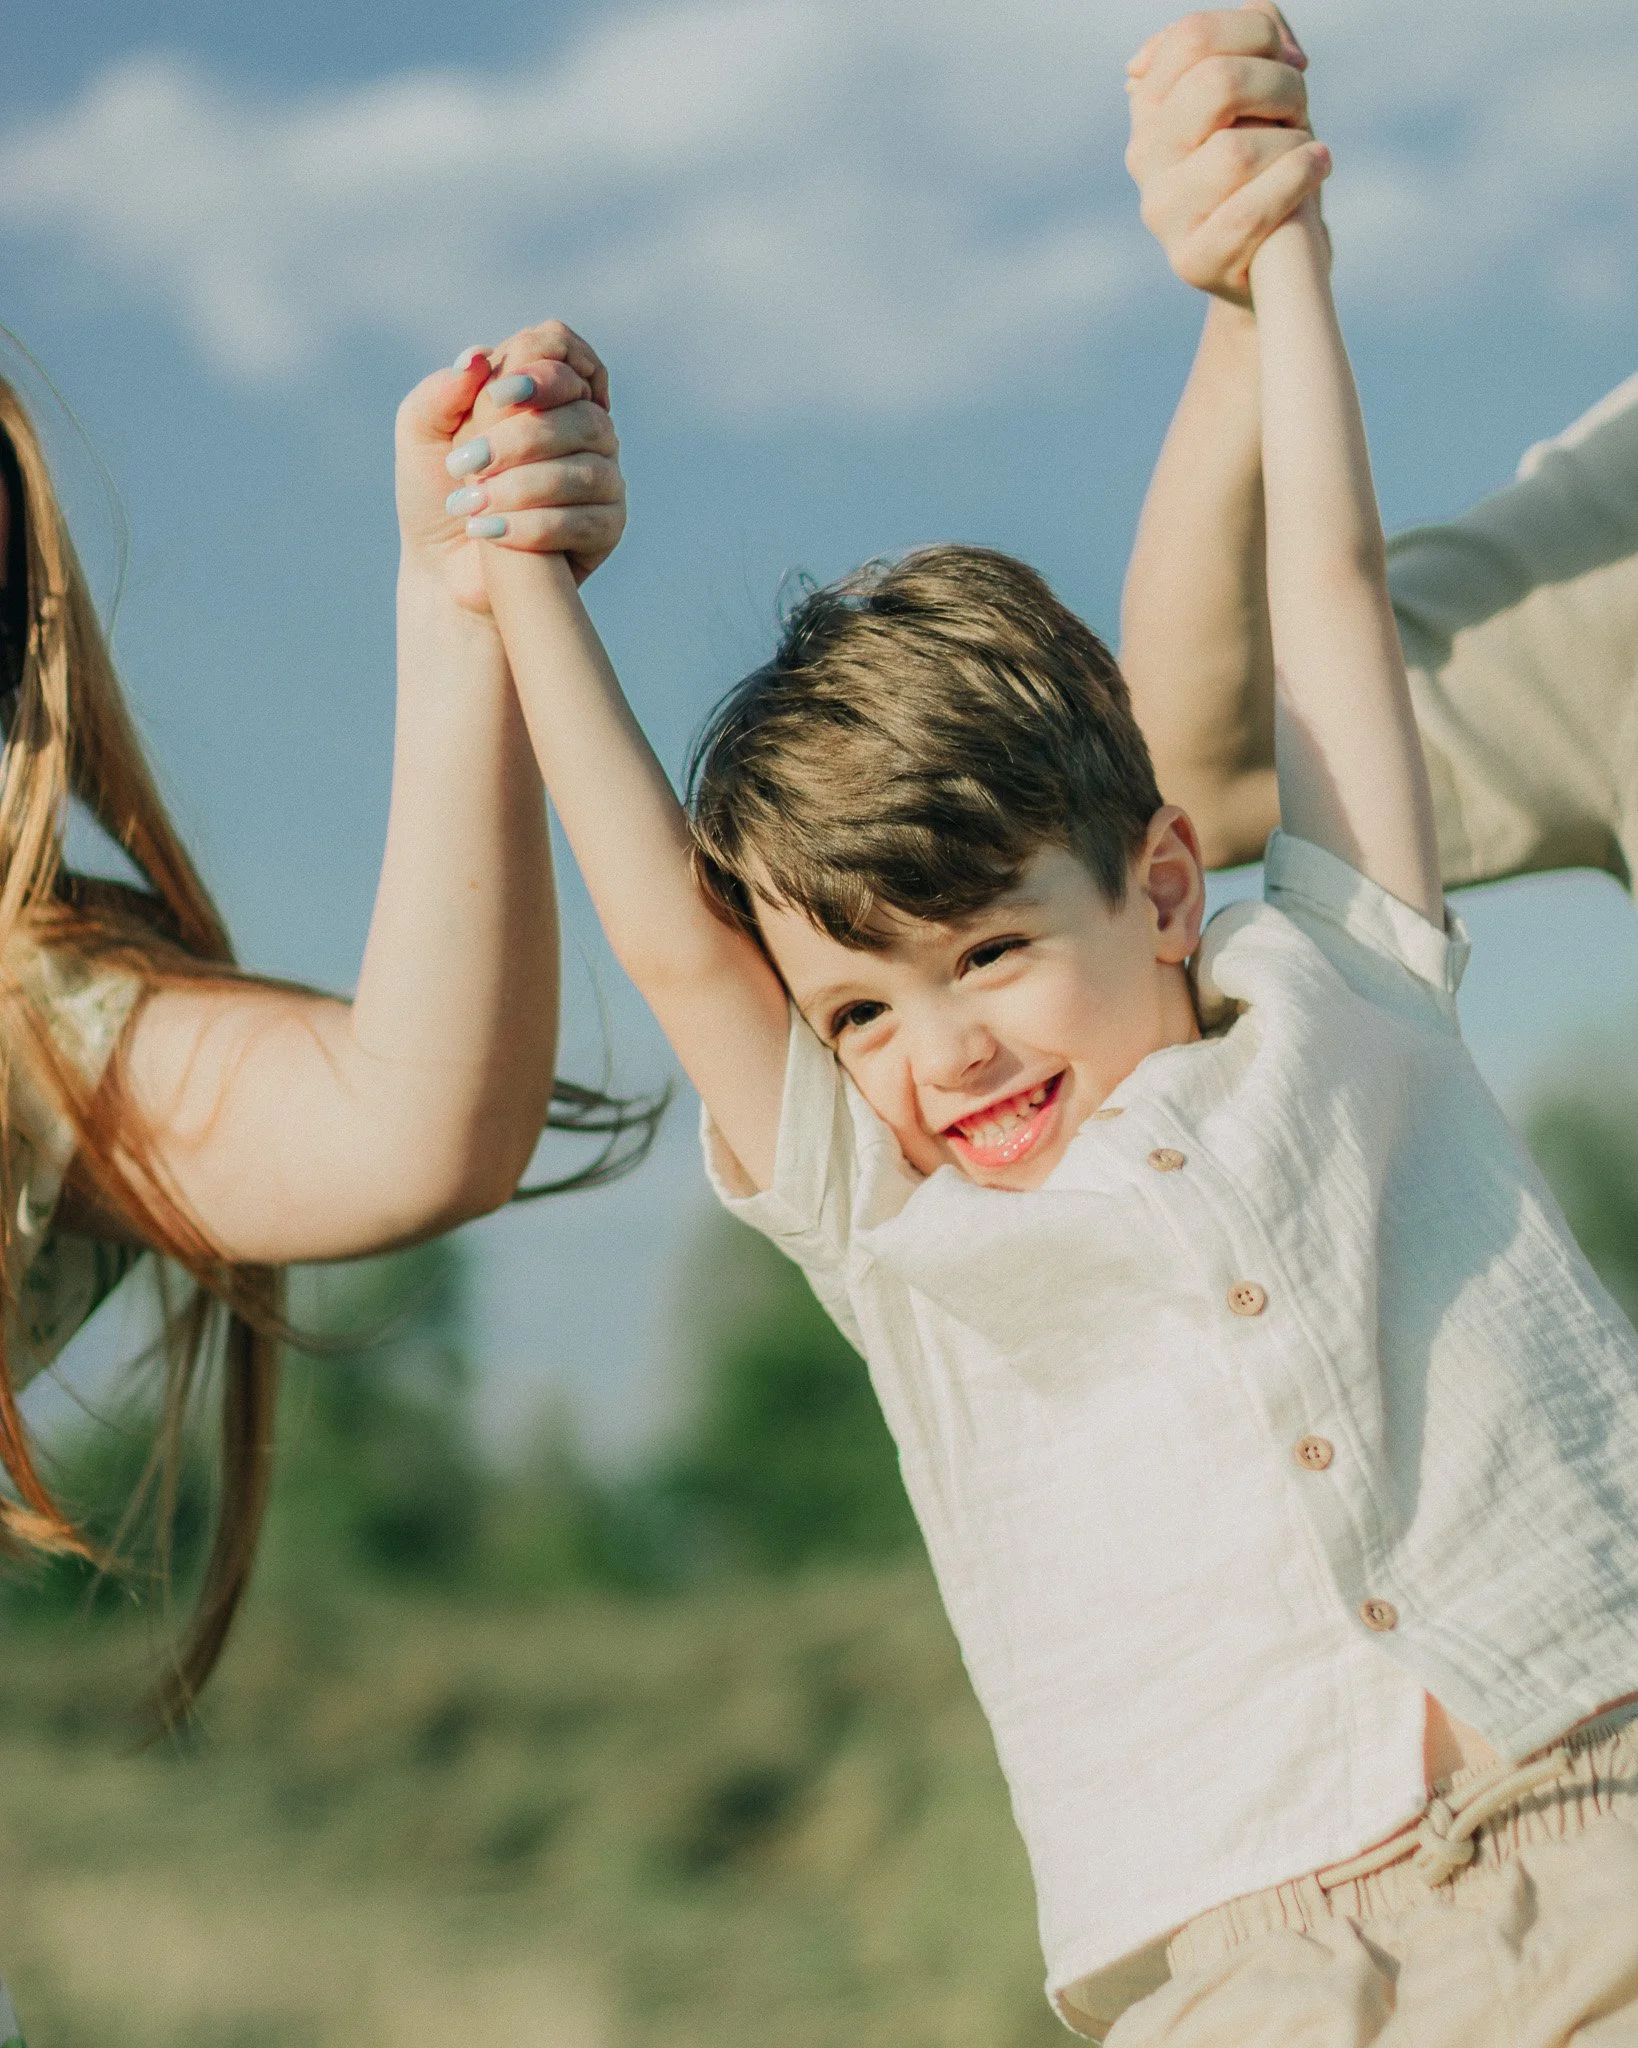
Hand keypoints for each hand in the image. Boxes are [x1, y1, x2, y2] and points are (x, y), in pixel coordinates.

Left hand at [397, 321, 624, 614]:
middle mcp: (582, 427)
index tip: (496, 397)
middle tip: (464, 464)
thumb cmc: (435, 494)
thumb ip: (442, 392)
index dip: (539, 367)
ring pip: (586, 467)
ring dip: (521, 485)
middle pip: (581, 412)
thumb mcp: (421, 434)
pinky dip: (534, 525)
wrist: (443, 567)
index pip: (563, 349)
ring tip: (469, 504)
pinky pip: (586, 519)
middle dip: (520, 437)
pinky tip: (490, 534)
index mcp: (541, 390)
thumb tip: (478, 358)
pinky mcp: (607, 526)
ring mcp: (602, 475)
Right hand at [1126, 2, 1330, 306]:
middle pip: (1215, 84)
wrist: (1270, 264)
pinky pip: (1247, 211)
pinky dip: (1296, 179)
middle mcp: (1145, 157)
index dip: (1256, 36)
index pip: (1192, 38)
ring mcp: (1162, 212)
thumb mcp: (1263, 93)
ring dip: (1292, 142)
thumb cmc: (1270, 167)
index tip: (1289, 61)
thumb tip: (1256, 20)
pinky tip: (1317, 166)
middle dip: (1279, 85)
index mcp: (1151, 106)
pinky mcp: (1191, 261)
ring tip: (1307, 152)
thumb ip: (1256, 36)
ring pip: (1236, 151)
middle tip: (1299, 106)